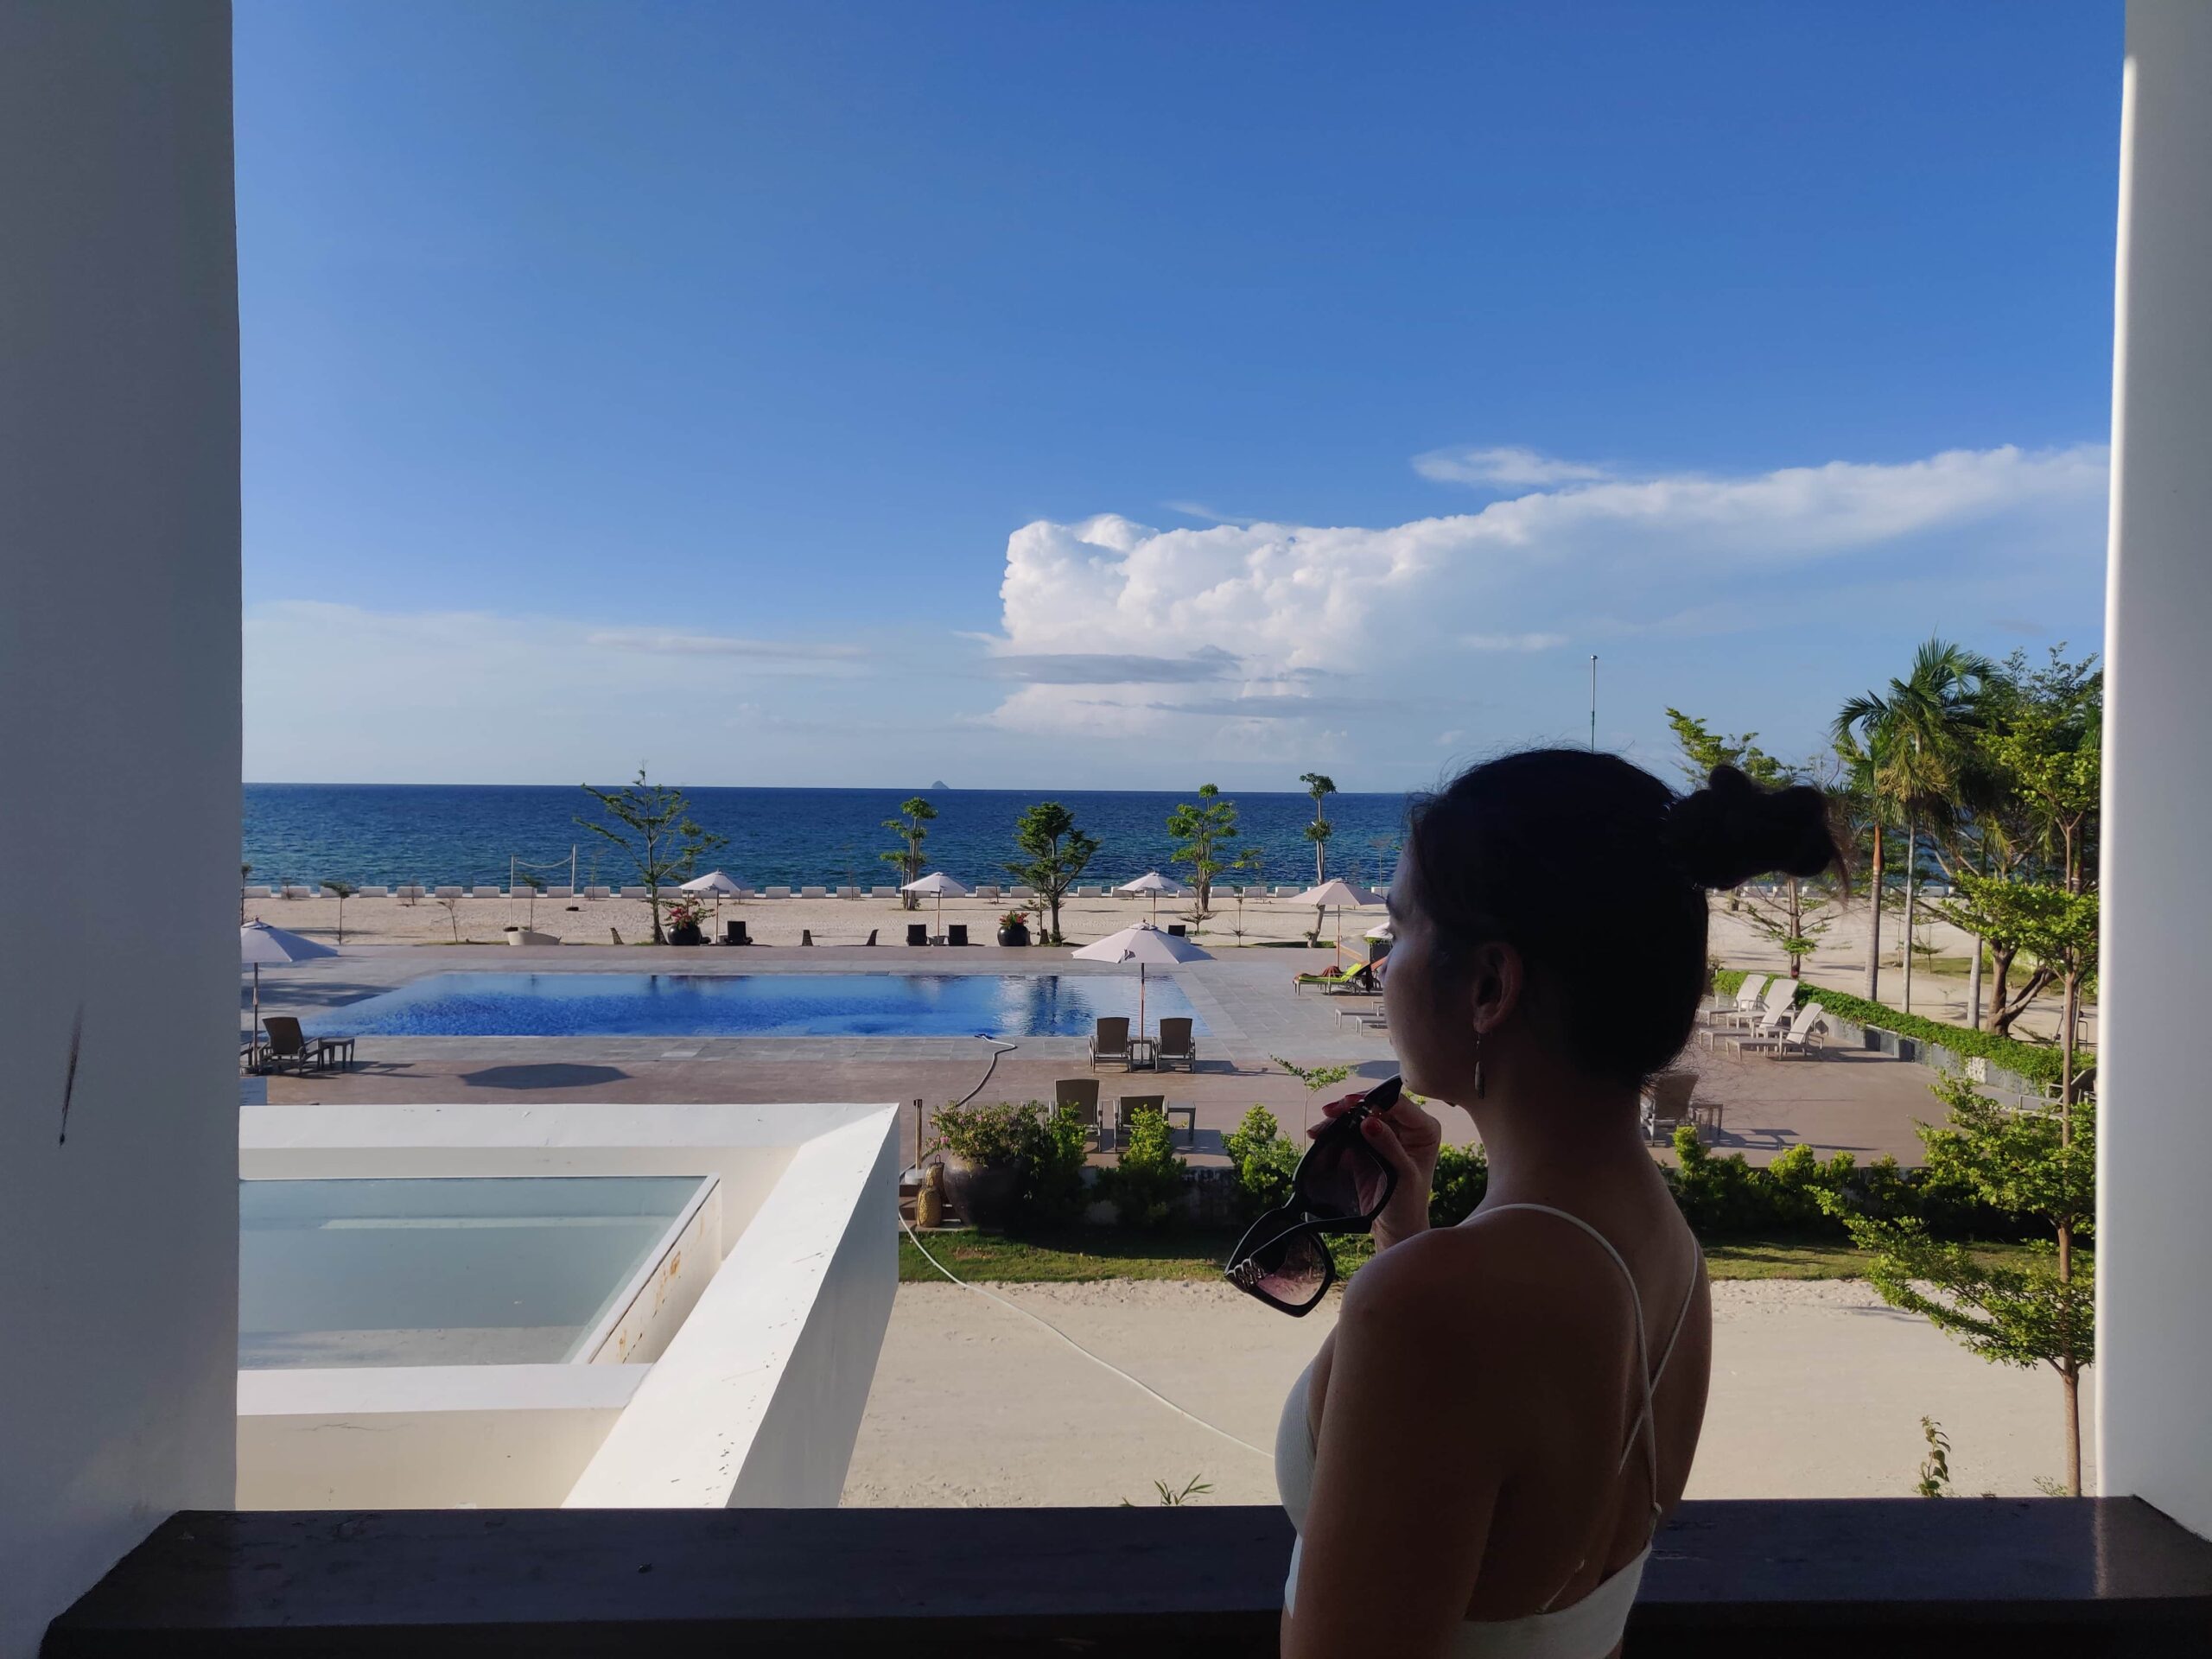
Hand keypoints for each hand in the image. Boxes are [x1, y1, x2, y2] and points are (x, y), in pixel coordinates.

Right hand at [1312, 1087, 1441, 1248]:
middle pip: (1375, 1105)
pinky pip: (1349, 1132)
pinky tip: (1319, 1135)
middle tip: (1329, 1111)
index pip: (1398, 1104)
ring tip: (1319, 1128)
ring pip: (1359, 1116)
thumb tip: (1369, 1121)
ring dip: (1337, 1119)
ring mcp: (1385, 1135)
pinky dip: (1334, 1132)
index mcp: (1424, 1130)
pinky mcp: (1367, 1146)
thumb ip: (1388, 1146)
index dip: (1373, 1099)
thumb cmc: (1407, 1204)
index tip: (1350, 1103)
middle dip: (1350, 1107)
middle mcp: (1406, 1127)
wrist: (1394, 1228)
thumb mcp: (1403, 1175)